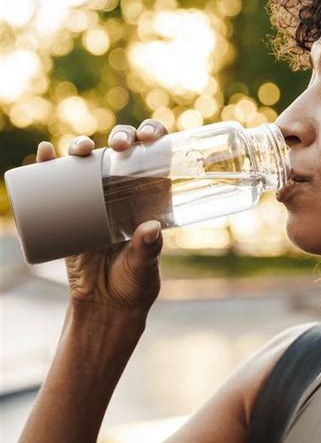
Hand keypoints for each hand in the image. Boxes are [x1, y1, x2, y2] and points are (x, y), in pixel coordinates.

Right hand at [36, 120, 167, 314]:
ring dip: (81, 146)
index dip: (152, 136)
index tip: (148, 136)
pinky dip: (48, 166)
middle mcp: (123, 193)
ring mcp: (95, 201)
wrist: (104, 306)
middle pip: (121, 152)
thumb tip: (151, 228)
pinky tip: (45, 152)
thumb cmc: (134, 285)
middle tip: (120, 146)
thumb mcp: (144, 266)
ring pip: (89, 162)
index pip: (154, 158)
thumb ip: (148, 249)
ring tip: (80, 150)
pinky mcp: (69, 213)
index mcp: (149, 198)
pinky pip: (57, 184)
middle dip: (120, 137)